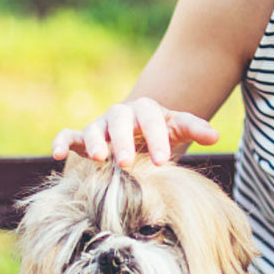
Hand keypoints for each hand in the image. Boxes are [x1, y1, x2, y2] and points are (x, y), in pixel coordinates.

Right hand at [52, 97, 219, 166]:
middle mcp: (120, 116)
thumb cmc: (160, 135)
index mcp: (145, 111)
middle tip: (128, 162)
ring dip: (96, 142)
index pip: (151, 118)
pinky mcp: (82, 139)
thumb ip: (194, 129)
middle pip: (119, 121)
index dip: (156, 138)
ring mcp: (99, 126)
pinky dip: (61, 142)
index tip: (162, 160)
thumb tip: (215, 136)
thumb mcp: (178, 130)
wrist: (139, 137)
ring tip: (101, 160)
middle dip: (123, 140)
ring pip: (94, 128)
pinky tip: (58, 156)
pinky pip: (69, 136)